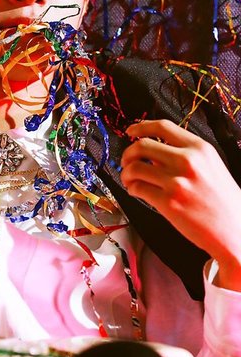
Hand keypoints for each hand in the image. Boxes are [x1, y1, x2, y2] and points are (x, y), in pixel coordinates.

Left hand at [121, 119, 240, 290]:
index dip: (141, 127)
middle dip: (128, 153)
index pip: (163, 127)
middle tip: (126, 162)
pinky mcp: (168, 202)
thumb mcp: (211, 166)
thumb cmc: (223, 200)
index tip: (130, 132)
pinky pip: (137, 188)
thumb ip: (186, 154)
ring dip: (126, 173)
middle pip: (141, 145)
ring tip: (130, 180)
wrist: (236, 229)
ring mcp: (177, 181)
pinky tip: (137, 191)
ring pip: (134, 167)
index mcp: (200, 148)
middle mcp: (187, 161)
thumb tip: (155, 151)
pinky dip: (131, 189)